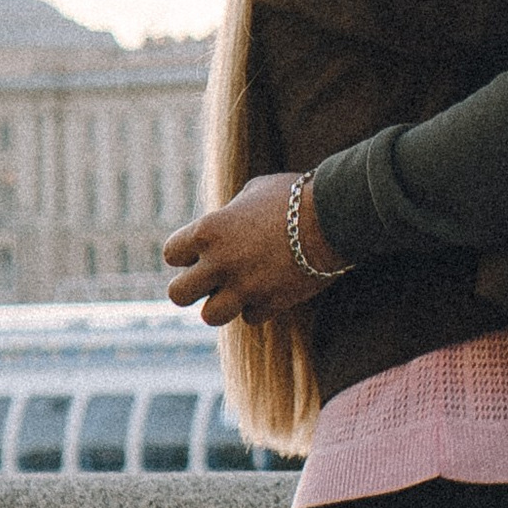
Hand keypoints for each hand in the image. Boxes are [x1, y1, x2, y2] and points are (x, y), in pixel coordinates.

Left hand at [163, 173, 335, 325]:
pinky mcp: (271, 303)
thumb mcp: (254, 191)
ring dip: (222, 304)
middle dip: (192, 288)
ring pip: (210, 316)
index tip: (202, 251)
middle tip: (212, 279)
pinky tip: (271, 288)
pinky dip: (258, 306)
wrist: (336, 217)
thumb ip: (229, 214)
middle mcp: (220, 262)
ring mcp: (245, 287)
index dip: (185, 254)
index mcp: (208, 231)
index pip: (171, 254)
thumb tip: (224, 223)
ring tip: (238, 290)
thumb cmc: (295, 196)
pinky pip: (250, 316)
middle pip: (177, 294)